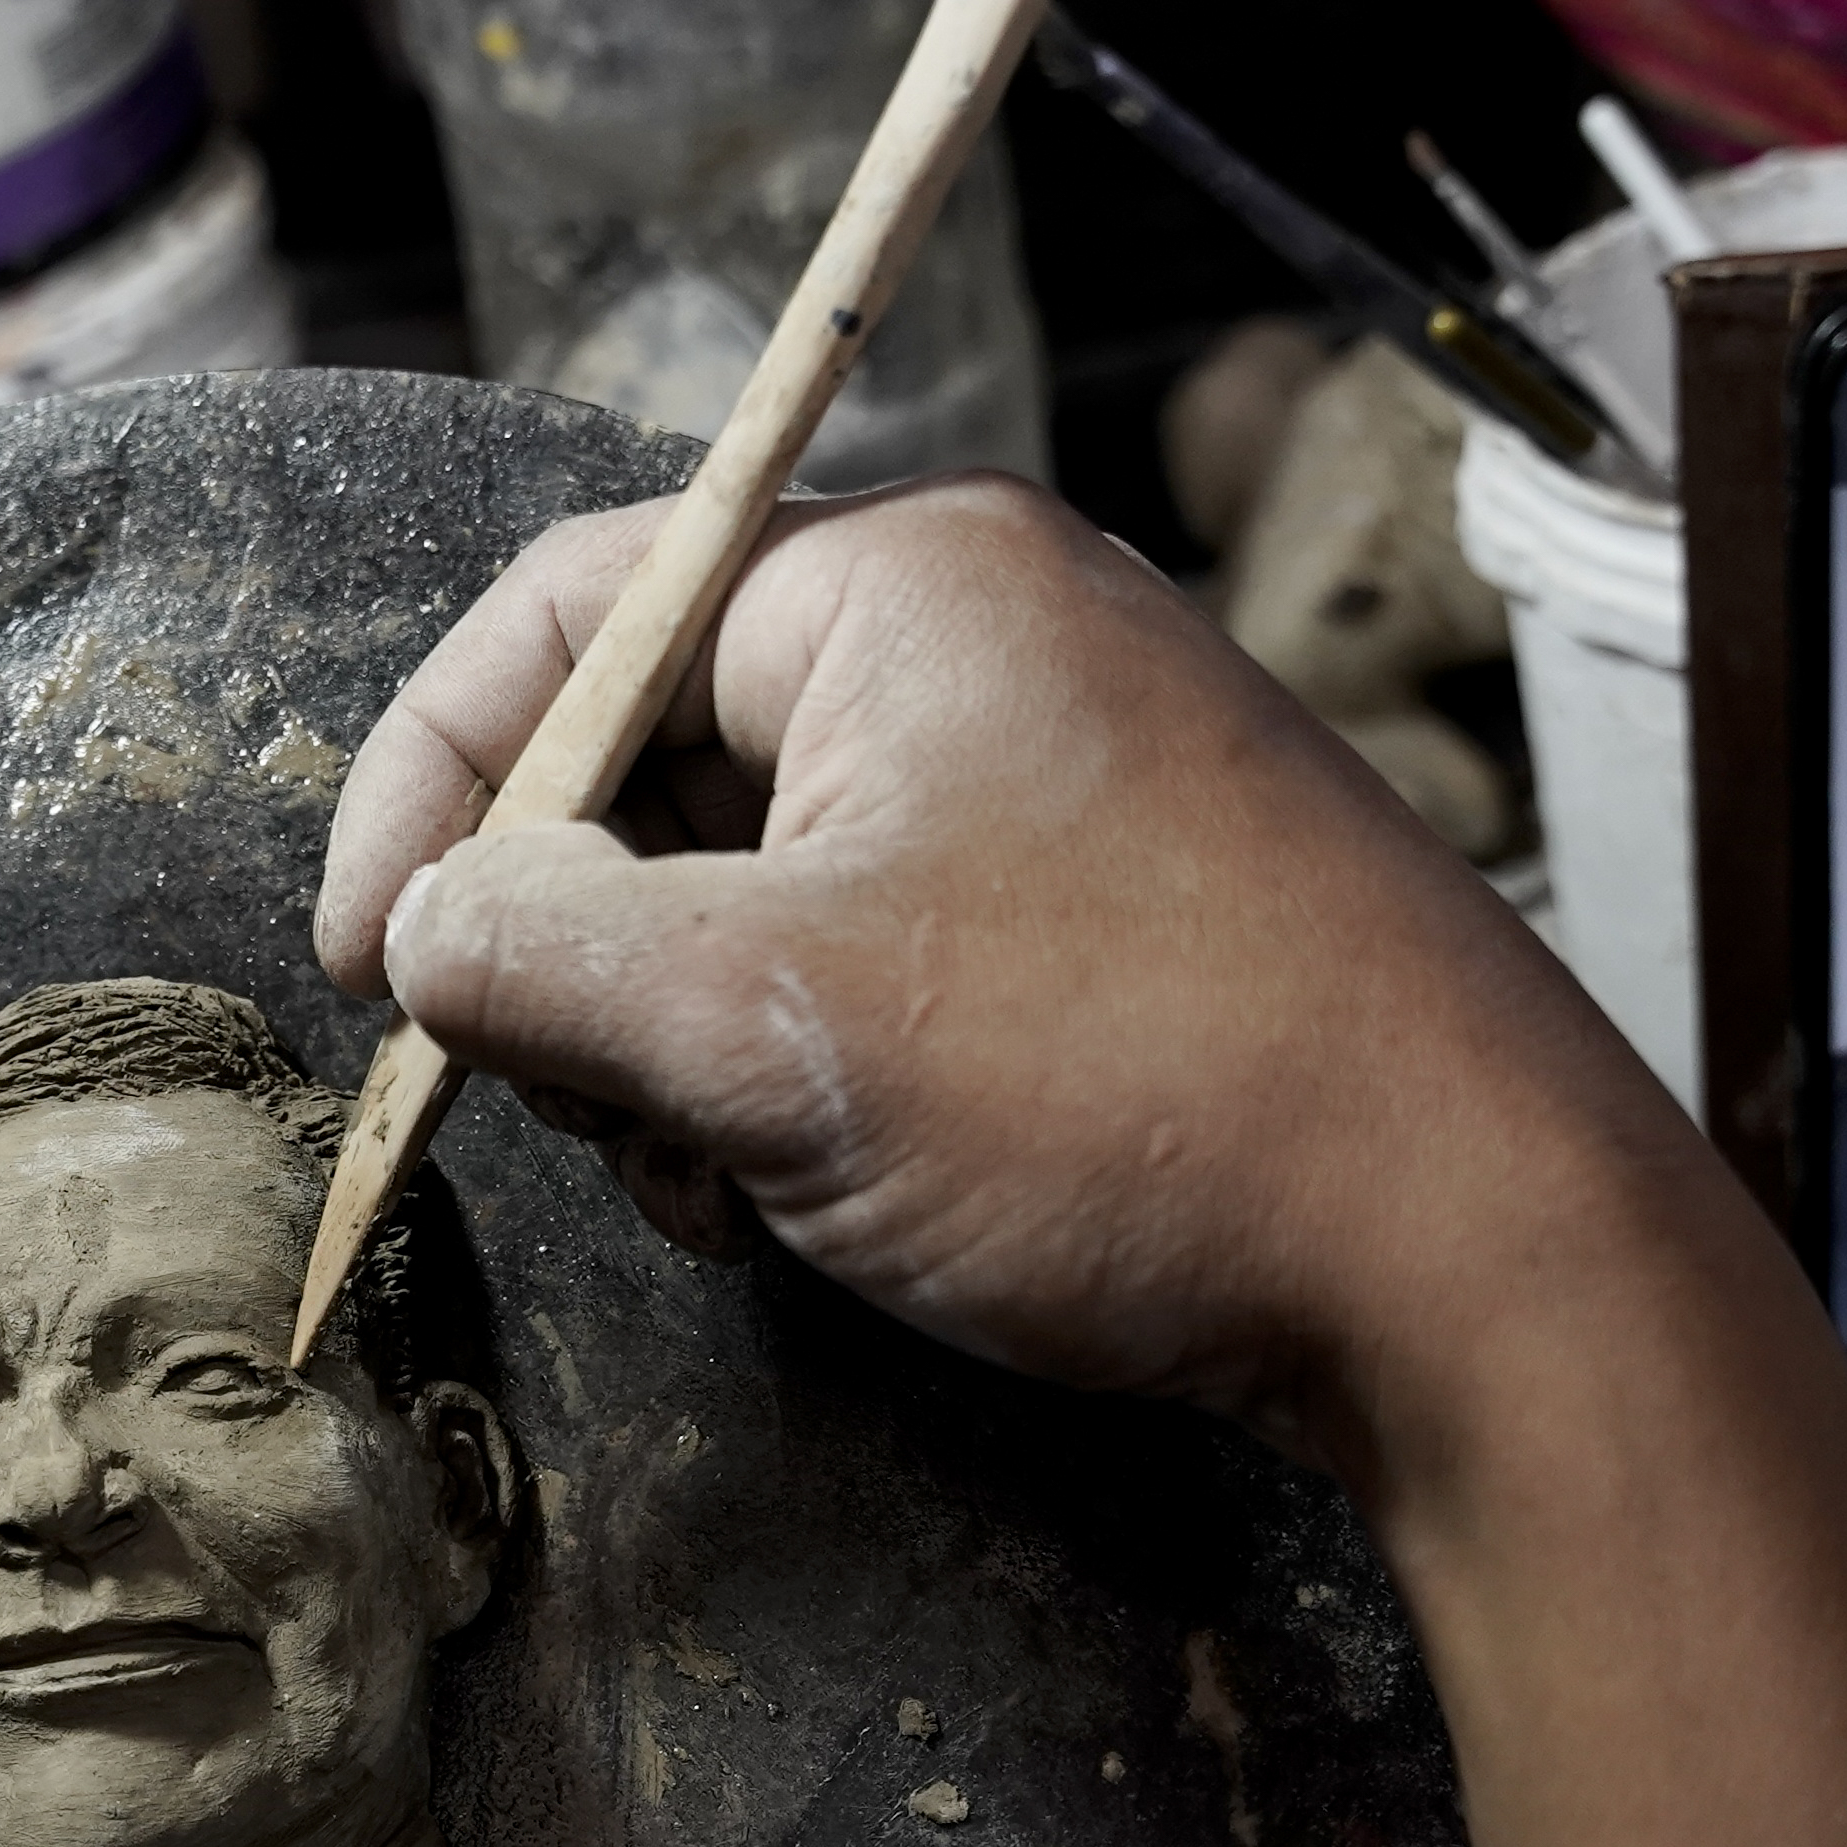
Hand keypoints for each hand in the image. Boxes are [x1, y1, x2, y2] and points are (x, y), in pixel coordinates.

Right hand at [313, 476, 1702, 1473]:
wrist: (1476, 1258)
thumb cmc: (1134, 1096)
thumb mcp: (765, 1023)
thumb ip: (540, 952)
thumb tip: (428, 932)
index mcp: (905, 588)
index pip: (573, 610)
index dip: (432, 783)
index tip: (370, 970)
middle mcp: (989, 645)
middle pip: (654, 752)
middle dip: (568, 949)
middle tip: (577, 1113)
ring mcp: (1061, 785)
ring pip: (749, 882)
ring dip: (675, 1043)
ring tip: (721, 1185)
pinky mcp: (1111, 922)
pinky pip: (867, 958)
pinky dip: (793, 1076)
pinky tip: (815, 1200)